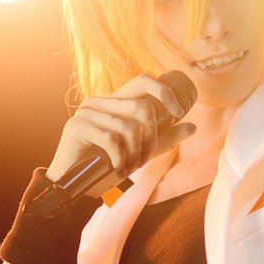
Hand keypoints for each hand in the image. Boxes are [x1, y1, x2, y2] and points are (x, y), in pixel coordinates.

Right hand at [46, 74, 196, 194]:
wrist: (70, 183)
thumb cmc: (105, 164)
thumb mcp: (140, 150)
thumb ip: (164, 138)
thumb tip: (192, 126)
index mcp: (114, 101)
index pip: (143, 81)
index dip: (165, 92)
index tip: (179, 112)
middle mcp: (99, 101)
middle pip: (142, 107)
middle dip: (151, 138)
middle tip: (144, 160)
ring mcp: (86, 112)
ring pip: (129, 127)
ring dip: (135, 154)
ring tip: (129, 169)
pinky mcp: (76, 127)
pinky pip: (112, 140)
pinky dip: (121, 160)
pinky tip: (118, 171)